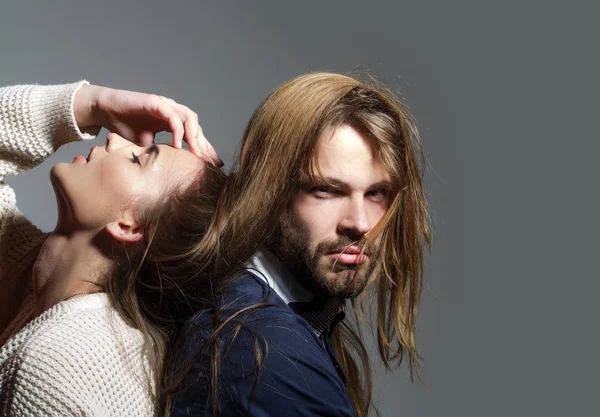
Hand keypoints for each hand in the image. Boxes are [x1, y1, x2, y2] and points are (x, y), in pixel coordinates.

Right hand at [74, 84, 221, 165]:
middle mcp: (173, 112)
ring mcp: (166, 105)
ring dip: (194, 137)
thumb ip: (160, 154)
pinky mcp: (156, 102)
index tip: (214, 166)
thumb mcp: (146, 146)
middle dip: (205, 146)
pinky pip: (173, 116)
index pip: (195, 136)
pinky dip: (178, 131)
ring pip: (189, 119)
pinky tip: (177, 145)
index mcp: (173, 122)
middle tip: (211, 163)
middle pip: (197, 127)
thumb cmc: (124, 127)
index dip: (205, 150)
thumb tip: (172, 175)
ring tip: (196, 155)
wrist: (105, 111)